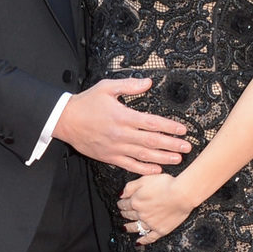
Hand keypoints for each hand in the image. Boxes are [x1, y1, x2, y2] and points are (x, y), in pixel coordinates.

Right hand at [54, 78, 190, 174]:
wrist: (65, 120)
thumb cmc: (86, 103)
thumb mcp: (107, 87)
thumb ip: (130, 85)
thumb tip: (148, 82)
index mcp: (123, 116)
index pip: (152, 123)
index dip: (169, 127)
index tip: (182, 129)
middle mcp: (121, 134)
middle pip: (152, 142)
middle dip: (172, 145)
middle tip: (187, 147)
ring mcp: (116, 148)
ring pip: (144, 156)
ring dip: (163, 158)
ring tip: (177, 159)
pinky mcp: (109, 157)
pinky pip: (130, 165)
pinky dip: (144, 169)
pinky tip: (156, 170)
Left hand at [118, 172, 195, 244]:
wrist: (182, 194)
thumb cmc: (166, 184)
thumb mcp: (144, 179)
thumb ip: (130, 187)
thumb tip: (121, 194)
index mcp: (136, 201)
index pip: (125, 204)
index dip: (121, 203)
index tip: (120, 204)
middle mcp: (141, 214)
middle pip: (129, 215)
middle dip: (124, 214)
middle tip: (122, 213)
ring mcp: (151, 223)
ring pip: (136, 227)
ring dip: (129, 227)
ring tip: (125, 228)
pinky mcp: (161, 230)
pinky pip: (150, 238)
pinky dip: (143, 240)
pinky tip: (139, 242)